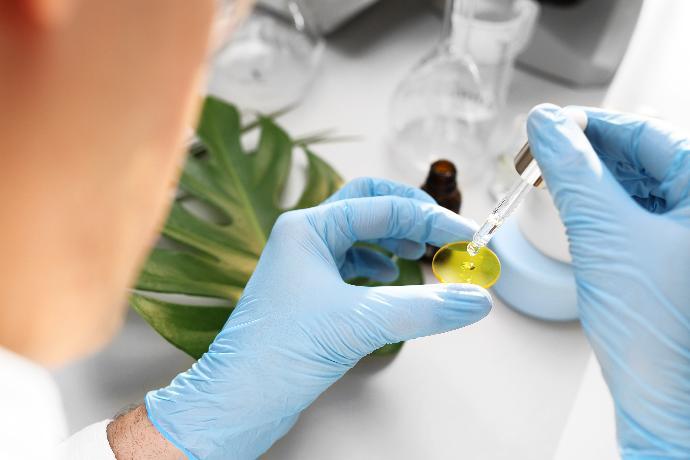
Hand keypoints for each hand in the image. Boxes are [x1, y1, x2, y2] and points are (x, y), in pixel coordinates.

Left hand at [145, 178, 492, 458]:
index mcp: (308, 227)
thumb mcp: (361, 323)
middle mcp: (304, 238)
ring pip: (360, 233)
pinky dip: (379, 264)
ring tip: (423, 254)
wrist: (237, 400)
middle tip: (443, 232)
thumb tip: (475, 300)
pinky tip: (391, 277)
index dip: (431, 219)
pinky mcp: (310, 292)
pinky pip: (351, 263)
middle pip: (368, 204)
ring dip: (395, 238)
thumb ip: (424, 308)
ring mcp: (305, 264)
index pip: (383, 206)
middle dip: (409, 214)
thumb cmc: (278, 354)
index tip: (466, 236)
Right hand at [528, 105, 689, 457]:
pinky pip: (629, 214)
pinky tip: (571, 209)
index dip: (592, 124)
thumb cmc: (657, 333)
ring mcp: (685, 235)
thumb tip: (546, 125)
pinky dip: (596, 207)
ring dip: (589, 179)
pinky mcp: (668, 257)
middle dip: (588, 152)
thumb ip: (572, 172)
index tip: (549, 125)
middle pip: (642, 156)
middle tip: (542, 156)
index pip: (648, 133)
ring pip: (633, 184)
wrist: (665, 401)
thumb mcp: (605, 236)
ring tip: (550, 181)